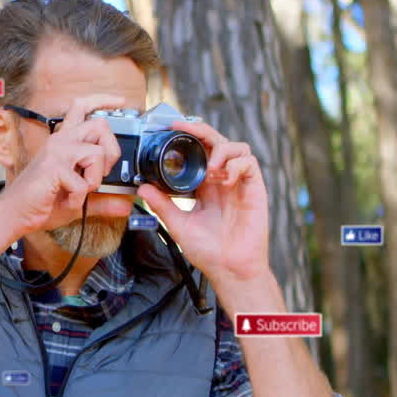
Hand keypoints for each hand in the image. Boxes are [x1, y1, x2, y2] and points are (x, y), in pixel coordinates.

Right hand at [0, 94, 123, 238]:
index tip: (119, 101)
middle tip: (102, 171)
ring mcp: (57, 152)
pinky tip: (68, 201)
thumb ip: (102, 201)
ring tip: (81, 190)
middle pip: (99, 124)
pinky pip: (85, 182)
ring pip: (97, 152)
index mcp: (64, 142)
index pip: (81, 107)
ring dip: (95, 178)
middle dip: (111, 150)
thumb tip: (126, 205)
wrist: (16, 214)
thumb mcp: (79, 200)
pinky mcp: (54, 168)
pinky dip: (80, 197)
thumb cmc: (41, 203)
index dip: (103, 100)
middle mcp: (60, 141)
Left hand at [137, 119, 270, 286]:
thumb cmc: (208, 251)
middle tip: (185, 128)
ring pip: (237, 147)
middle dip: (202, 130)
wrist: (229, 269)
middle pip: (217, 142)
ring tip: (210, 168)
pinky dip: (236, 164)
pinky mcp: (254, 189)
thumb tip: (142, 187)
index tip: (171, 129)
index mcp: (204, 186)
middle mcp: (222, 181)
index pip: (199, 152)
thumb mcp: (178, 224)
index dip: (189, 137)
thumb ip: (162, 205)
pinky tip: (224, 178)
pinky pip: (250, 163)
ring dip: (221, 150)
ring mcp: (239, 184)